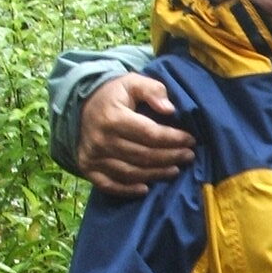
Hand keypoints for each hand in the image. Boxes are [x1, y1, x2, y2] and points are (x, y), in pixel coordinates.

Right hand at [78, 74, 195, 193]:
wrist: (80, 106)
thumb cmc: (113, 94)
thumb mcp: (132, 82)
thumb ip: (152, 90)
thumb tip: (170, 109)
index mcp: (113, 118)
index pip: (150, 134)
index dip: (173, 139)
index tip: (191, 140)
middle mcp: (101, 140)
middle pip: (143, 156)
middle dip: (170, 157)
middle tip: (188, 156)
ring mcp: (93, 156)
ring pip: (131, 172)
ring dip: (156, 174)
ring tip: (175, 170)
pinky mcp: (88, 168)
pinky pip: (109, 185)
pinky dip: (128, 190)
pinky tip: (145, 189)